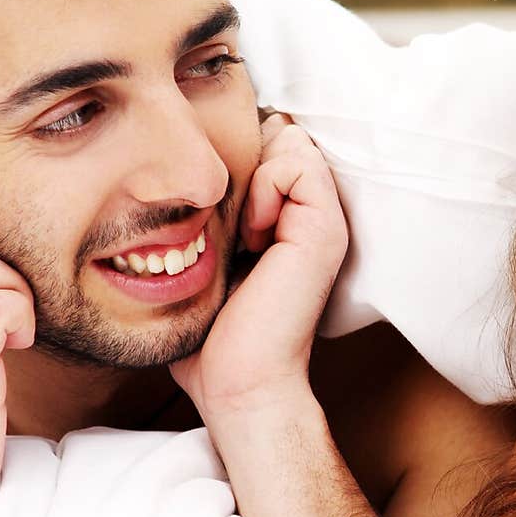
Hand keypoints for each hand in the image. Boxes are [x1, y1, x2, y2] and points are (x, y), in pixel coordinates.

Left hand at [169, 114, 347, 420]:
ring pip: (289, 139)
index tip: (216, 214)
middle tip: (229, 221)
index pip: (266, 143)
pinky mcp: (325, 227)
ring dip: (254, 174)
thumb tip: (190, 170)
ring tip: (243, 230)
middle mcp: (310, 215)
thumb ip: (210, 214)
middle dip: (243, 161)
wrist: (238, 381)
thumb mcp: (203, 257)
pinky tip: (253, 232)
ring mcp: (324, 220)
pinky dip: (266, 184)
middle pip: (277, 134)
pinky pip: (297, 159)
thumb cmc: (210, 335)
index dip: (236, 159)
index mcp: (286, 221)